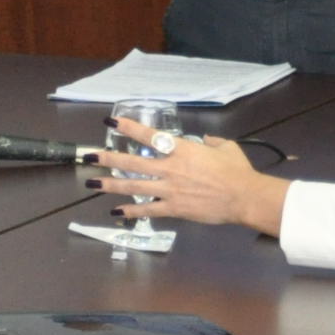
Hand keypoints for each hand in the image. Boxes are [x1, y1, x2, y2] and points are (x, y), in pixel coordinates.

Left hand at [102, 121, 288, 233]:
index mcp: (181, 150)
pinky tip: (116, 211)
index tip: (111, 123)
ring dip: (111, 185)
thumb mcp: (225, 147)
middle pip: (132, 162)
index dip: (128, 128)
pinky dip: (130, 211)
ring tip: (92, 183)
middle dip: (108, 159)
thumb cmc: (236, 170)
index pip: (149, 136)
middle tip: (90, 156)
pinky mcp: (174, 208)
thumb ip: (210, 142)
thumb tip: (205, 141)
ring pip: (134, 186)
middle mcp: (170, 168)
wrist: (244, 196)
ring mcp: (170, 189)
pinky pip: (148, 210)